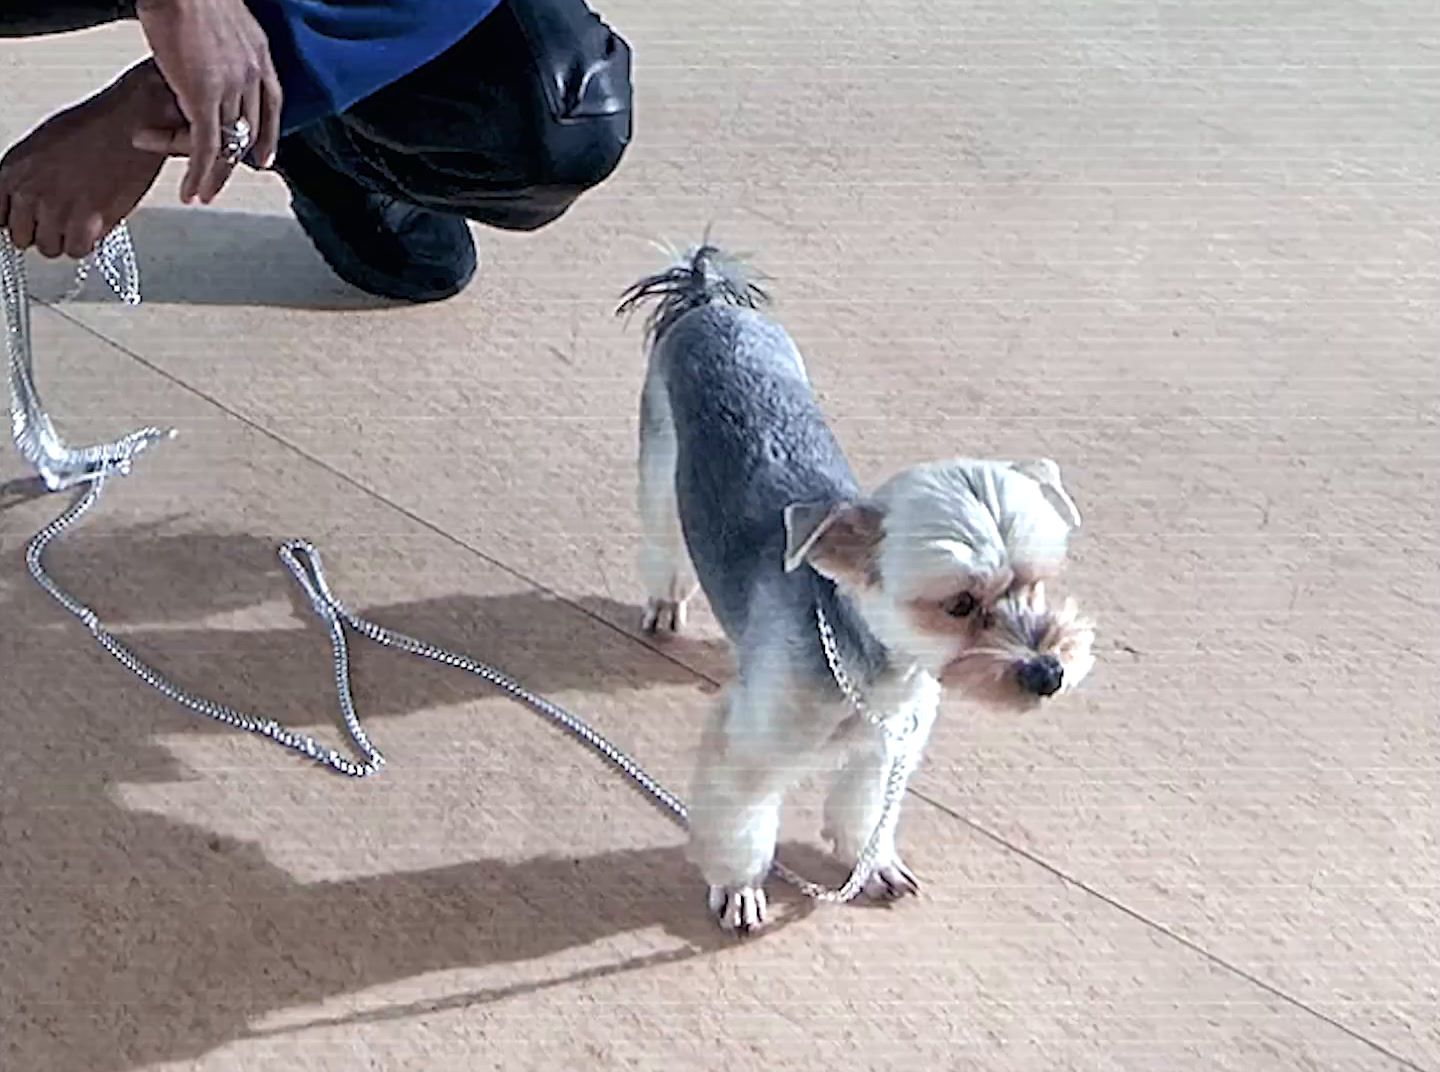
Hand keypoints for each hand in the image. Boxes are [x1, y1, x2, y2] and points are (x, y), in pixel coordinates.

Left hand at [0, 62, 177, 258]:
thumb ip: (33, 177)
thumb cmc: (96, 127)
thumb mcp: (45, 146)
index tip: (32, 223)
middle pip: (22, 238)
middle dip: (44, 232)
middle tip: (64, 222)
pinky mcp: (84, 222)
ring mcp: (55, 209)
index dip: (20, 221)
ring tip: (83, 223)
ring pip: (50, 248)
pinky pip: (76, 250)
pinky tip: (96, 226)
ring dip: (67, 239)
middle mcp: (28, 191)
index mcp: (14, 169)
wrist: (130, 123)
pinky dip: (88, 243)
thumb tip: (37, 201)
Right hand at [133, 0, 281, 203]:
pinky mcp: (204, 97)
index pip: (272, 105)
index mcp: (259, 54)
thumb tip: (211, 50)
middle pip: (246, 129)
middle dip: (233, 161)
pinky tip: (191, 190)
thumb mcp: (220, 19)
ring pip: (226, 142)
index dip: (269, 135)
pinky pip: (205, 145)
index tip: (265, 157)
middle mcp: (251, 74)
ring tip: (202, 194)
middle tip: (221, 183)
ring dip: (213, 173)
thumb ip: (222, 43)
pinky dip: (198, 172)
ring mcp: (231, 87)